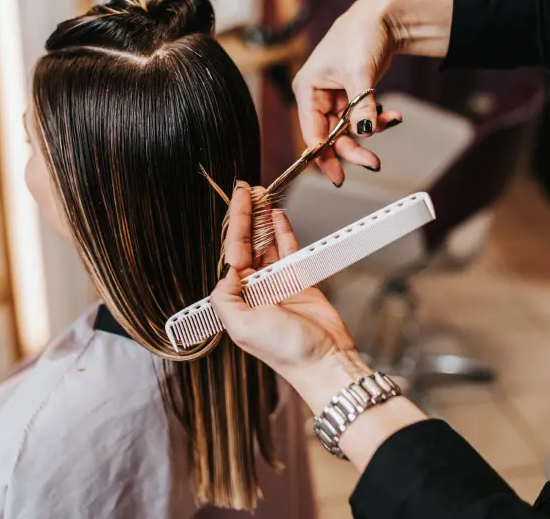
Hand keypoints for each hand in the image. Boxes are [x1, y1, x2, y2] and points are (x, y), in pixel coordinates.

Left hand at [212, 184, 426, 466]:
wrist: (324, 361)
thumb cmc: (284, 350)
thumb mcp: (240, 327)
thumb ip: (225, 296)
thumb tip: (228, 268)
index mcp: (237, 298)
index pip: (232, 253)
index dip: (235, 224)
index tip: (238, 199)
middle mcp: (254, 289)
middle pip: (248, 244)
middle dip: (247, 217)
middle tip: (247, 189)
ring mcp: (277, 283)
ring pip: (267, 244)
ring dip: (264, 220)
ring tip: (263, 195)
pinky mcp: (300, 281)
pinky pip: (289, 250)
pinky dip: (284, 232)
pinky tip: (278, 215)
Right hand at [292, 0, 402, 185]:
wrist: (384, 16)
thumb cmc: (361, 34)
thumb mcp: (359, 73)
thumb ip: (360, 106)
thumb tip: (363, 133)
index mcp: (307, 89)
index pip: (311, 132)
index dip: (323, 156)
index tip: (338, 176)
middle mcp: (318, 96)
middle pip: (331, 136)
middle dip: (353, 148)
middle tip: (373, 163)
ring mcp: (335, 97)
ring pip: (349, 129)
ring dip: (371, 130)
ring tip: (391, 121)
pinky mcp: (352, 96)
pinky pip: (362, 118)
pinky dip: (378, 119)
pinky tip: (393, 115)